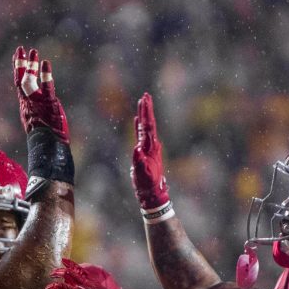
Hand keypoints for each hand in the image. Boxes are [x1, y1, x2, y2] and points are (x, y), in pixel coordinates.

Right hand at [13, 46, 68, 141]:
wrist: (48, 148)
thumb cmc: (45, 140)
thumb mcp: (38, 126)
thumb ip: (36, 116)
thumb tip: (35, 117)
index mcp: (26, 106)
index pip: (20, 85)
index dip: (18, 71)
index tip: (18, 58)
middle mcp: (29, 102)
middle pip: (21, 80)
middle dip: (19, 64)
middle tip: (20, 49)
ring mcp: (37, 102)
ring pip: (30, 81)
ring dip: (30, 65)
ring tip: (32, 51)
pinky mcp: (48, 103)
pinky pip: (47, 86)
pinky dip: (46, 75)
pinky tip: (46, 63)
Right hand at [131, 93, 171, 216]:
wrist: (152, 193)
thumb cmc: (147, 185)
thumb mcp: (142, 174)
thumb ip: (139, 162)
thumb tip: (136, 149)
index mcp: (151, 148)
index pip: (148, 126)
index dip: (146, 112)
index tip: (144, 99)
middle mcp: (151, 146)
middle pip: (148, 123)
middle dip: (146, 109)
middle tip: (145, 95)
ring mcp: (148, 148)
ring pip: (145, 128)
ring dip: (143, 115)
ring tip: (142, 103)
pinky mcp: (144, 152)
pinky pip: (141, 135)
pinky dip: (138, 126)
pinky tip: (136, 121)